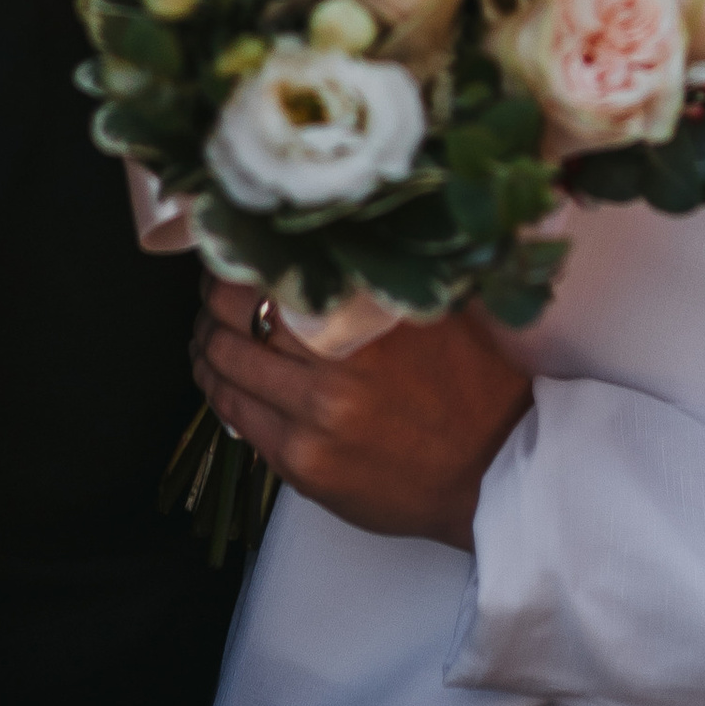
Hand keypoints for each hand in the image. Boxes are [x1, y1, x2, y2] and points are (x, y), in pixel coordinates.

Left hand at [190, 281, 530, 551]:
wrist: (497, 475)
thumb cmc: (476, 386)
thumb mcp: (443, 309)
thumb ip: (385, 276)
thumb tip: (330, 230)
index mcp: (373, 312)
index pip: (274, 267)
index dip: (242, 255)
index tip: (237, 250)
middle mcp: (339, 362)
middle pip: (235, 309)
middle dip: (214, 297)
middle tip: (215, 293)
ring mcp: (316, 416)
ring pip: (225, 362)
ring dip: (208, 341)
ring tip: (210, 333)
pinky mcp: (302, 463)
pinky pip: (235, 415)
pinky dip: (217, 387)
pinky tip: (219, 375)